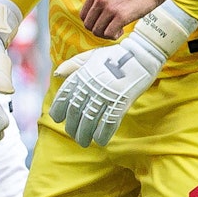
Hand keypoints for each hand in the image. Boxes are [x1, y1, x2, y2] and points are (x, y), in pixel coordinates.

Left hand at [49, 1, 197, 146]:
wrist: (141, 55)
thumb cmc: (115, 55)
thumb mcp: (91, 56)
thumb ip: (73, 65)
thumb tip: (56, 74)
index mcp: (83, 74)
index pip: (64, 95)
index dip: (58, 109)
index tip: (57, 119)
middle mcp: (91, 85)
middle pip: (75, 112)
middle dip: (72, 126)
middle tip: (74, 134)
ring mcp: (106, 94)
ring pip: (89, 121)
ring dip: (84, 135)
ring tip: (84, 142)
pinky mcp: (121, 102)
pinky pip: (108, 123)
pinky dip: (102, 135)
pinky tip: (100, 140)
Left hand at [82, 0, 162, 39]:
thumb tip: (96, 15)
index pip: (83, 15)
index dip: (92, 23)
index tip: (101, 24)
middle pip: (88, 25)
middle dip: (99, 30)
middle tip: (110, 28)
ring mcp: (110, 8)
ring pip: (97, 31)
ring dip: (106, 34)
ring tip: (117, 28)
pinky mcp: (121, 16)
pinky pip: (109, 34)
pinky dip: (114, 36)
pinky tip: (122, 30)